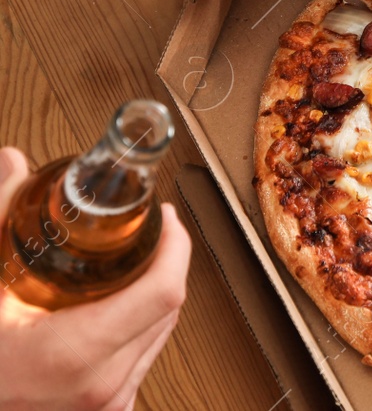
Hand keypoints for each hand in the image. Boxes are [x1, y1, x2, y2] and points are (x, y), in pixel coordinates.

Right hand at [0, 146, 190, 410]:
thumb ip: (1, 218)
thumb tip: (12, 163)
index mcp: (74, 353)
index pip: (163, 291)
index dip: (175, 247)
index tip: (167, 220)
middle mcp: (100, 386)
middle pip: (166, 308)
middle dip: (164, 262)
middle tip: (151, 230)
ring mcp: (105, 405)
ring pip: (159, 334)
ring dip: (153, 295)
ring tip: (134, 263)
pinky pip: (142, 360)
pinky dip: (138, 329)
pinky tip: (117, 308)